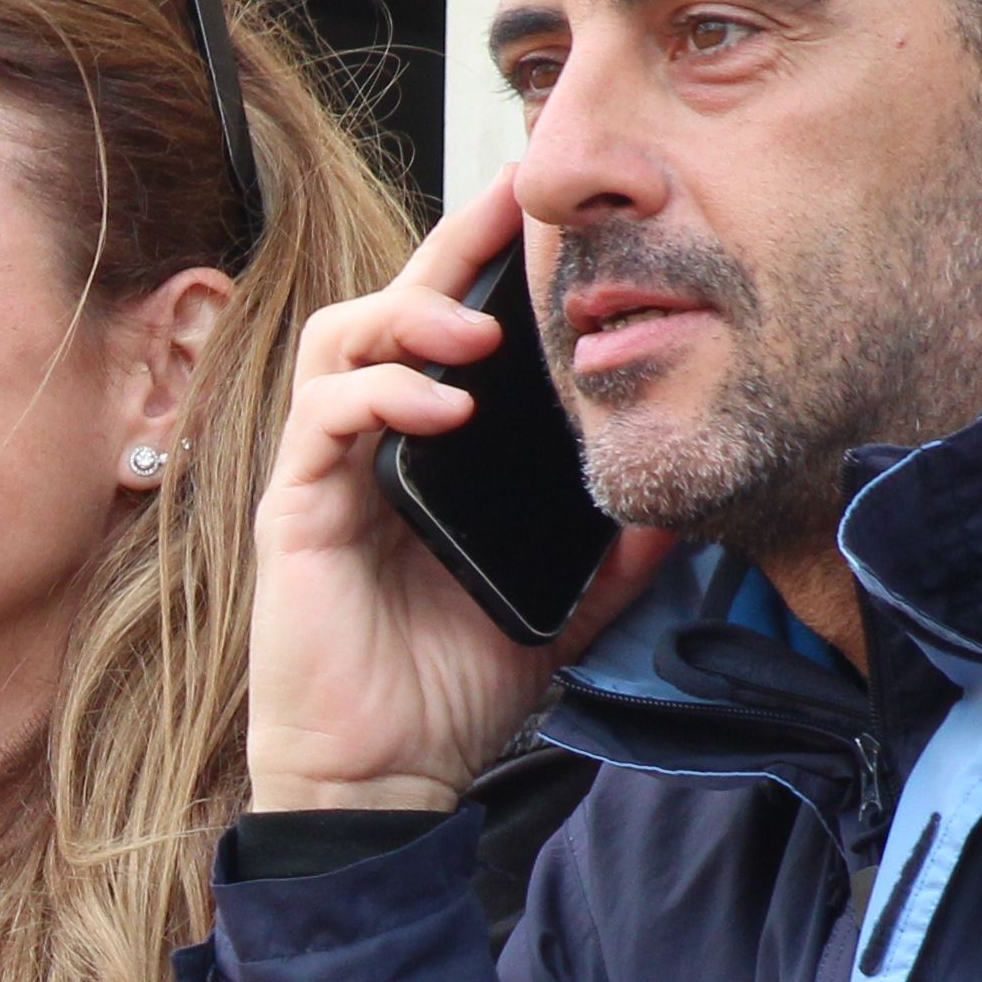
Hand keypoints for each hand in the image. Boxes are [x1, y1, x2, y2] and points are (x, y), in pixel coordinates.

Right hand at [250, 172, 673, 815]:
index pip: (451, 332)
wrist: (387, 778)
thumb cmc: (453, 691)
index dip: (489, 265)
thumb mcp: (566, 604)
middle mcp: (368, 446)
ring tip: (479, 334)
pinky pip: (324, 417)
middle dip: (452, 248)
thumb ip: (618, 552)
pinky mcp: (293, 508)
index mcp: (428, 454)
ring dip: (410, 319)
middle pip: (394, 307)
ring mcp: (324, 471)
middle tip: (515, 204)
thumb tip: (688, 501)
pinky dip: (382, 395)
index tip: (549, 213)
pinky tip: (442, 410)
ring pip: (343, 339)